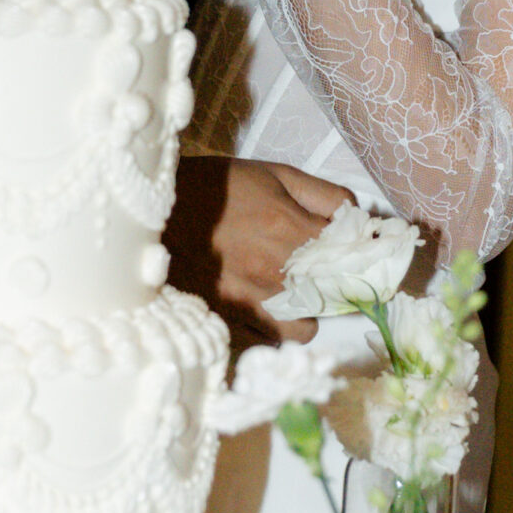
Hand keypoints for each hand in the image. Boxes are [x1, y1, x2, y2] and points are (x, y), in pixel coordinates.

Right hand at [166, 155, 351, 340]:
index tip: (356, 252)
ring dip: (305, 314)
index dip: (359, 253)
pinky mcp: (229, 320)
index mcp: (290, 229)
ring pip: (306, 329)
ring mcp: (252, 302)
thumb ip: (324, 195)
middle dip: (336, 285)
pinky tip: (266, 307)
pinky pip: (270, 338)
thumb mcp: (273, 173)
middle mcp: (276, 272)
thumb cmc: (215, 187)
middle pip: (335, 296)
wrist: (153, 211)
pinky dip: (274, 327)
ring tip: (292, 295)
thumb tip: (360, 218)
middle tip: (324, 273)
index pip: (353, 255)